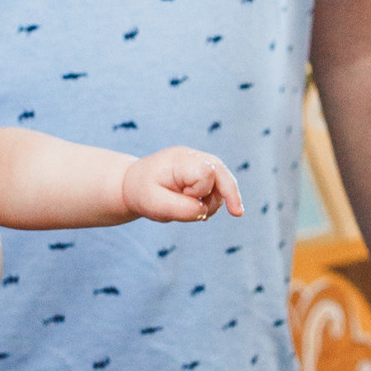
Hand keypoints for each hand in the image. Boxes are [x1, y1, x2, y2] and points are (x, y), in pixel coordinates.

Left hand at [122, 147, 242, 223]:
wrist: (133, 183)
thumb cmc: (143, 193)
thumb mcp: (156, 205)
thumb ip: (183, 210)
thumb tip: (204, 211)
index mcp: (179, 160)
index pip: (206, 173)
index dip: (201, 191)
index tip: (185, 196)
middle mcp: (193, 156)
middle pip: (222, 172)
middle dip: (230, 193)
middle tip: (237, 214)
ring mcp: (200, 161)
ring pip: (224, 181)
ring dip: (216, 201)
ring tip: (196, 212)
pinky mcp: (203, 170)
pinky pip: (219, 185)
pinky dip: (214, 199)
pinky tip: (201, 208)